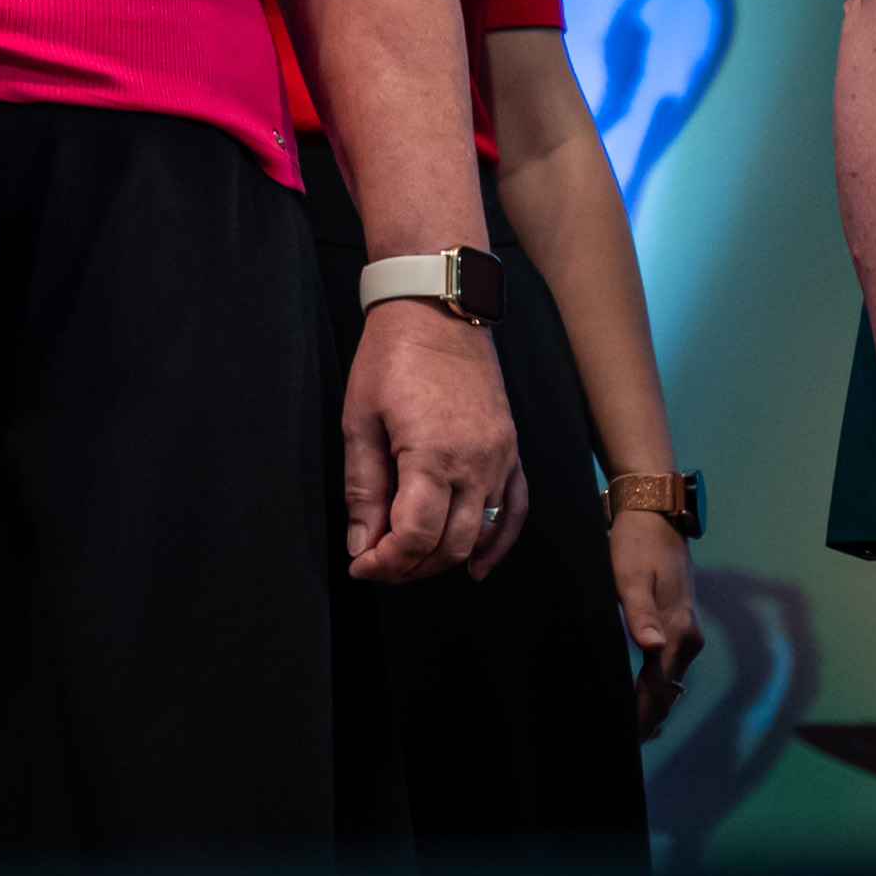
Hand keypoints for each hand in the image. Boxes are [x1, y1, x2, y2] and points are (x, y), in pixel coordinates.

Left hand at [340, 300, 519, 581]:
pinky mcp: (510, 450)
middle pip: (450, 544)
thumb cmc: (392, 357)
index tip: (362, 565)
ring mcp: (500, 458)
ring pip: (480, 533)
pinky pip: (515, 509)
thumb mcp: (360, 420)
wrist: (437, 310)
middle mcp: (476, 463)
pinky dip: (498, 542)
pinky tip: (477, 564)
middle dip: (411, 566)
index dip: (386, 562)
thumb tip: (362, 543)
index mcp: (433, 455)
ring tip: (411, 562)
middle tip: (378, 564)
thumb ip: (363, 488)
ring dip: (445, 558)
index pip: (415, 536)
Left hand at [609, 508, 702, 736]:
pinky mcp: (679, 626)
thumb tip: (651, 647)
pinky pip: (668, 668)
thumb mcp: (629, 575)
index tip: (626, 739)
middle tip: (623, 747)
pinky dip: (656, 688)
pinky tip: (643, 699)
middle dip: (648, 719)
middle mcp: (688, 639)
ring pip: (670, 682)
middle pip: (667, 691)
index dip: (642, 715)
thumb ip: (639, 613)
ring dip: (653, 706)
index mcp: (677, 631)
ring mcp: (687, 634)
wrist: (654, 516)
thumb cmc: (635, 544)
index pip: (658, 687)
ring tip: (631, 733)